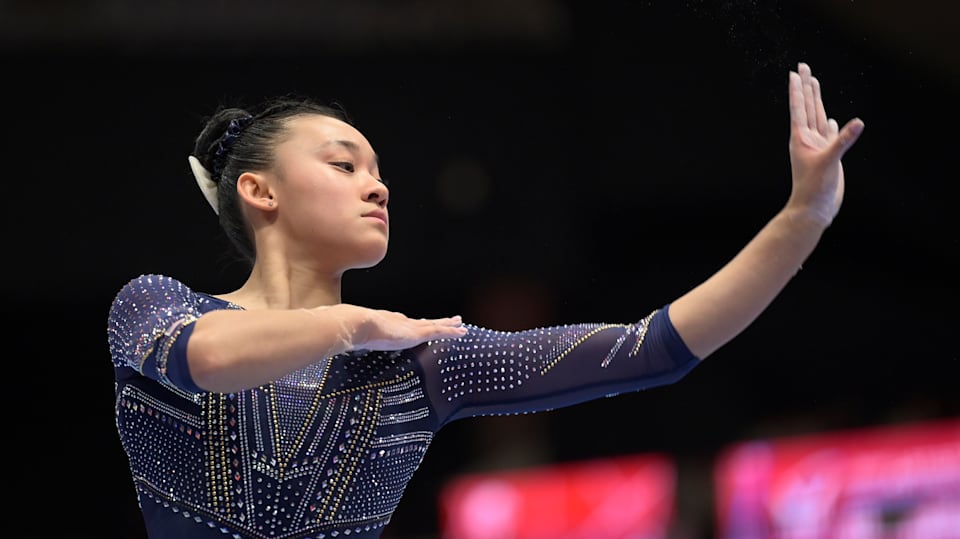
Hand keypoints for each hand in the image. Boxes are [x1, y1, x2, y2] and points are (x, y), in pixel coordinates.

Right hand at [342, 306, 467, 350]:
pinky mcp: (414, 333)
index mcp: (384, 324)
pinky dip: (451, 331)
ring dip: (447, 324)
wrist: (352, 324)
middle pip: (421, 322)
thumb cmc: (346, 331)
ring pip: (433, 325)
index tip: (417, 324)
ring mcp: (407, 327)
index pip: (402, 324)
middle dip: (434, 322)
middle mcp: (398, 323)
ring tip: (459, 322)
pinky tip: (462, 331)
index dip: (411, 324)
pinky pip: (438, 332)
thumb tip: (333, 341)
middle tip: (447, 319)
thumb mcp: (347, 337)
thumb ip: (346, 339)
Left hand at [786, 62, 864, 225]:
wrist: (814, 209)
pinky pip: (829, 135)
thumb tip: (858, 123)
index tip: (795, 72)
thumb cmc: (815, 188)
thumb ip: (842, 141)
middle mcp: (808, 139)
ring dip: (816, 99)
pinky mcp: (828, 155)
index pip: (799, 108)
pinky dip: (831, 125)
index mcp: (801, 138)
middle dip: (806, 86)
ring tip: (813, 83)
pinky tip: (831, 119)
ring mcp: (818, 146)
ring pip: (818, 116)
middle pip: (807, 106)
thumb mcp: (829, 162)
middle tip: (802, 66)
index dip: (797, 90)